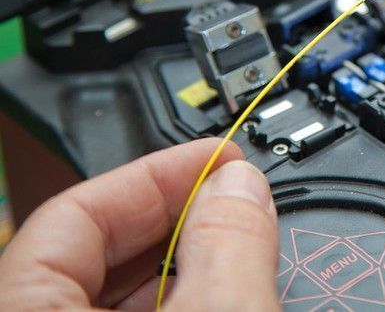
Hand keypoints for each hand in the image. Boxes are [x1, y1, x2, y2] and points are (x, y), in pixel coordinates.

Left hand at [0, 139, 279, 310]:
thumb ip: (229, 243)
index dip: (158, 174)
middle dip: (176, 214)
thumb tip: (237, 186)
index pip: (74, 214)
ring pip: (113, 297)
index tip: (217, 158)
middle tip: (234, 194)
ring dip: (182, 262)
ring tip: (237, 243)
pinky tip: (218, 296)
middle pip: (94, 252)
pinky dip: (177, 303)